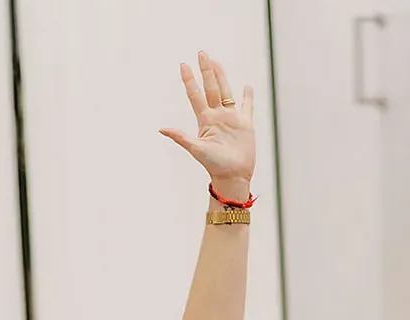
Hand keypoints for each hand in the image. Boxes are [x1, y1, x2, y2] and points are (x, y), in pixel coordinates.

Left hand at [160, 51, 254, 187]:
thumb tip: (161, 129)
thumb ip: (180, 137)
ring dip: (221, 77)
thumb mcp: (196, 149)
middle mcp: (217, 116)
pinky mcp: (245, 125)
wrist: (233, 177)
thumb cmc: (214, 166)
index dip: (189, 80)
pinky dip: (247, 97)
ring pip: (225, 92)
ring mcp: (231, 119)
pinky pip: (247, 107)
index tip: (183, 65)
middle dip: (206, 71)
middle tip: (201, 53)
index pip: (195, 95)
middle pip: (211, 88)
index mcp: (205, 120)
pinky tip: (247, 86)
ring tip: (216, 62)